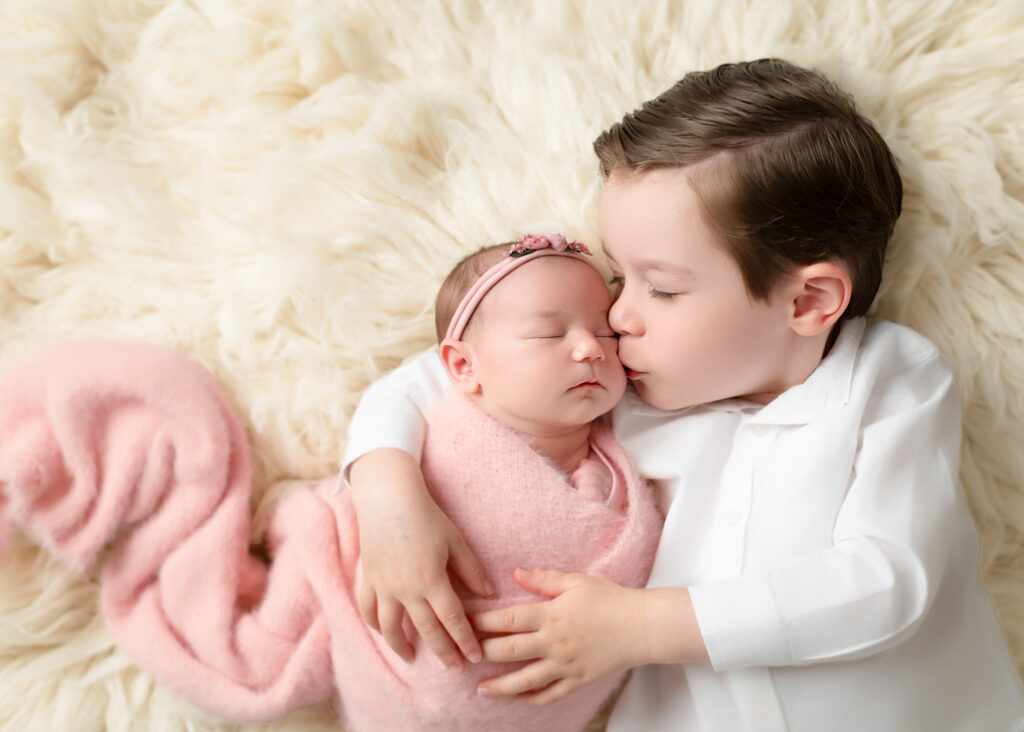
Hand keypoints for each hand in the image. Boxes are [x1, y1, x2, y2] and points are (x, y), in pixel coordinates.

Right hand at [349, 449, 493, 670]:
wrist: (387, 498)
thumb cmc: (425, 516)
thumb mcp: (454, 540)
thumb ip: (471, 569)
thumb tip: (488, 594)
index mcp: (431, 579)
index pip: (452, 620)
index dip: (465, 641)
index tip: (474, 657)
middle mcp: (406, 588)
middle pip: (426, 629)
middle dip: (443, 652)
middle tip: (455, 668)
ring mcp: (384, 586)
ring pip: (391, 628)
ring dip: (402, 647)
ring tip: (413, 658)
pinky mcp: (369, 579)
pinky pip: (369, 610)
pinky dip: (376, 626)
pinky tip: (385, 632)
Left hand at [471, 568, 649, 704]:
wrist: (643, 626)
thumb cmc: (610, 599)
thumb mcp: (576, 582)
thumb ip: (544, 580)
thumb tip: (515, 573)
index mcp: (550, 614)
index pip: (507, 619)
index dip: (481, 621)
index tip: (462, 621)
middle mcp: (554, 642)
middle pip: (509, 650)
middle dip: (482, 653)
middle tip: (461, 655)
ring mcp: (565, 664)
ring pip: (525, 680)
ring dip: (500, 686)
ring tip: (480, 690)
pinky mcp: (578, 679)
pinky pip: (550, 693)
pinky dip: (531, 698)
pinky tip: (517, 698)